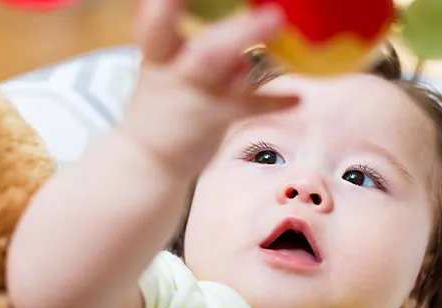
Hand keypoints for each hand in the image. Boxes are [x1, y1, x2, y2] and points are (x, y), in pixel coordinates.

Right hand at [122, 0, 298, 177]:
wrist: (145, 158)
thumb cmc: (162, 105)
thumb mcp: (166, 71)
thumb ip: (198, 51)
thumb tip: (238, 47)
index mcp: (158, 54)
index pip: (154, 24)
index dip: (163, 7)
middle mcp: (175, 73)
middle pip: (206, 50)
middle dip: (235, 30)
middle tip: (271, 14)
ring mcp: (195, 98)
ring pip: (223, 68)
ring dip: (250, 47)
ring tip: (276, 19)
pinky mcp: (212, 119)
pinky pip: (247, 106)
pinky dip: (274, 101)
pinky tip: (297, 99)